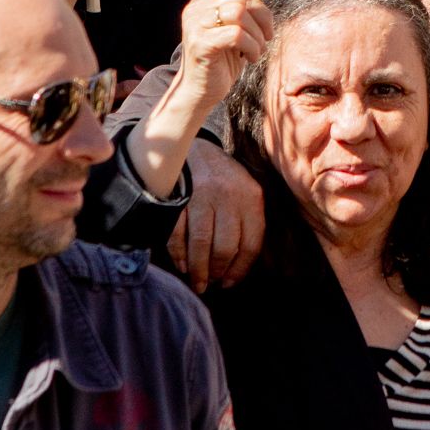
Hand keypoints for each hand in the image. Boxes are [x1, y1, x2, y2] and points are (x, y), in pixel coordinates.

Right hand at [167, 139, 266, 290]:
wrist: (192, 146)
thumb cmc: (222, 178)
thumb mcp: (245, 191)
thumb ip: (248, 221)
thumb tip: (239, 266)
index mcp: (251, 197)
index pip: (251, 244)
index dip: (240, 269)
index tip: (229, 283)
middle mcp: (228, 195)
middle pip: (224, 247)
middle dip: (217, 272)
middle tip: (211, 284)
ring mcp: (201, 195)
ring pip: (200, 244)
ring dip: (197, 269)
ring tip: (197, 282)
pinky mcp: (179, 196)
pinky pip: (178, 233)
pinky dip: (178, 254)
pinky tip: (182, 265)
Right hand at [174, 0, 276, 114]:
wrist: (200, 92)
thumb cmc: (222, 60)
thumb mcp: (234, 28)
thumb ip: (244, 8)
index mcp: (203, 1)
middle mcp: (195, 9)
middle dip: (262, 15)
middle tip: (267, 36)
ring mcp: (195, 25)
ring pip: (239, 12)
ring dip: (257, 33)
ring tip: (258, 49)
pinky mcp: (201, 44)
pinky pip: (237, 35)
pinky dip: (252, 47)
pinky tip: (250, 58)